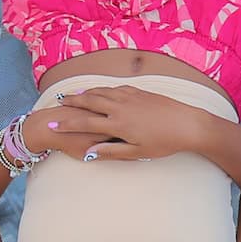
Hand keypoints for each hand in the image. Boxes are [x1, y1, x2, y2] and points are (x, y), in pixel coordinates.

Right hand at [37, 86, 216, 161]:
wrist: (188, 123)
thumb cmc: (164, 142)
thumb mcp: (137, 152)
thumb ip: (112, 151)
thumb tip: (91, 153)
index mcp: (117, 124)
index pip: (85, 122)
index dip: (66, 124)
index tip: (52, 125)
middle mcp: (121, 107)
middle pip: (90, 101)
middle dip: (73, 101)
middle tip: (60, 100)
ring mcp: (130, 97)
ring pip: (102, 92)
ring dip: (87, 92)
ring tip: (76, 93)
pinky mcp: (139, 92)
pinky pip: (115, 88)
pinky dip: (104, 89)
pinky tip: (101, 90)